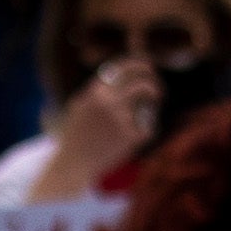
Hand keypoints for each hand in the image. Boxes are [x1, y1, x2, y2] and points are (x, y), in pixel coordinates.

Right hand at [28, 56, 159, 203]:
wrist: (72, 165)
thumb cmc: (77, 136)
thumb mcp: (81, 105)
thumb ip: (99, 90)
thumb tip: (123, 73)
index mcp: (95, 91)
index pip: (123, 67)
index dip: (139, 65)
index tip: (147, 68)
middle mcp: (108, 101)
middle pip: (141, 80)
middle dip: (154, 81)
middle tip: (158, 89)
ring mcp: (120, 118)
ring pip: (148, 98)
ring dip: (154, 100)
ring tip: (148, 113)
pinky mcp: (129, 136)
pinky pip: (148, 126)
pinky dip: (145, 131)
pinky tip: (132, 140)